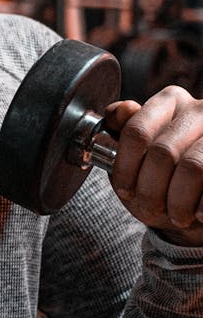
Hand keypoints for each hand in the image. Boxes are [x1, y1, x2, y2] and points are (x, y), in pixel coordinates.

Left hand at [106, 87, 202, 244]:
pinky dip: (201, 207)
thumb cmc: (166, 175)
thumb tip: (123, 110)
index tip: (125, 191)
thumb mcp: (138, 155)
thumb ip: (123, 128)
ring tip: (177, 216)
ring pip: (193, 168)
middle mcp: (199, 110)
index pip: (136, 132)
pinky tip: (198, 213)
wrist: (201, 198)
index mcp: (169, 102)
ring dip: (178, 202)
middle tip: (150, 208)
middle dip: (150, 191)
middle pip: (163, 153)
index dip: (125, 168)